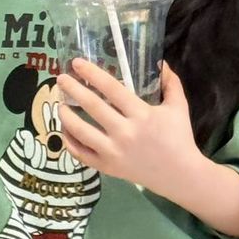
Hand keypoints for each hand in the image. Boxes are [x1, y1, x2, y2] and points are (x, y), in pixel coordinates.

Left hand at [55, 57, 200, 198]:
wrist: (180, 175)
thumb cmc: (179, 138)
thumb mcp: (179, 107)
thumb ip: (171, 83)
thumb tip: (161, 63)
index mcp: (141, 114)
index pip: (111, 89)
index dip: (92, 74)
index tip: (77, 63)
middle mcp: (124, 132)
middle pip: (92, 106)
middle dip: (73, 89)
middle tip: (61, 78)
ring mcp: (113, 152)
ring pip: (81, 131)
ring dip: (66, 116)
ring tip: (59, 104)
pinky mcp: (107, 167)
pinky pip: (81, 154)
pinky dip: (70, 141)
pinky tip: (65, 130)